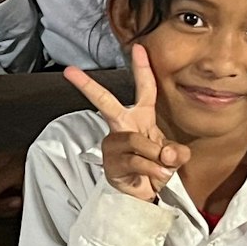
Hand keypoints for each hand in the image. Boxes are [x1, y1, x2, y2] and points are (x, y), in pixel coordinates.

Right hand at [63, 44, 188, 201]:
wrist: (144, 197)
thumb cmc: (155, 169)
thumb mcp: (173, 158)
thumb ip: (176, 153)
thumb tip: (166, 153)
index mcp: (140, 118)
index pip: (144, 89)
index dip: (142, 68)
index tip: (138, 47)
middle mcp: (122, 127)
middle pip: (105, 103)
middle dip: (88, 87)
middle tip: (70, 72)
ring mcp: (113, 145)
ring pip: (135, 141)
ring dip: (155, 156)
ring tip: (163, 168)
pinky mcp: (111, 163)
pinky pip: (135, 161)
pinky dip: (152, 170)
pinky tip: (157, 176)